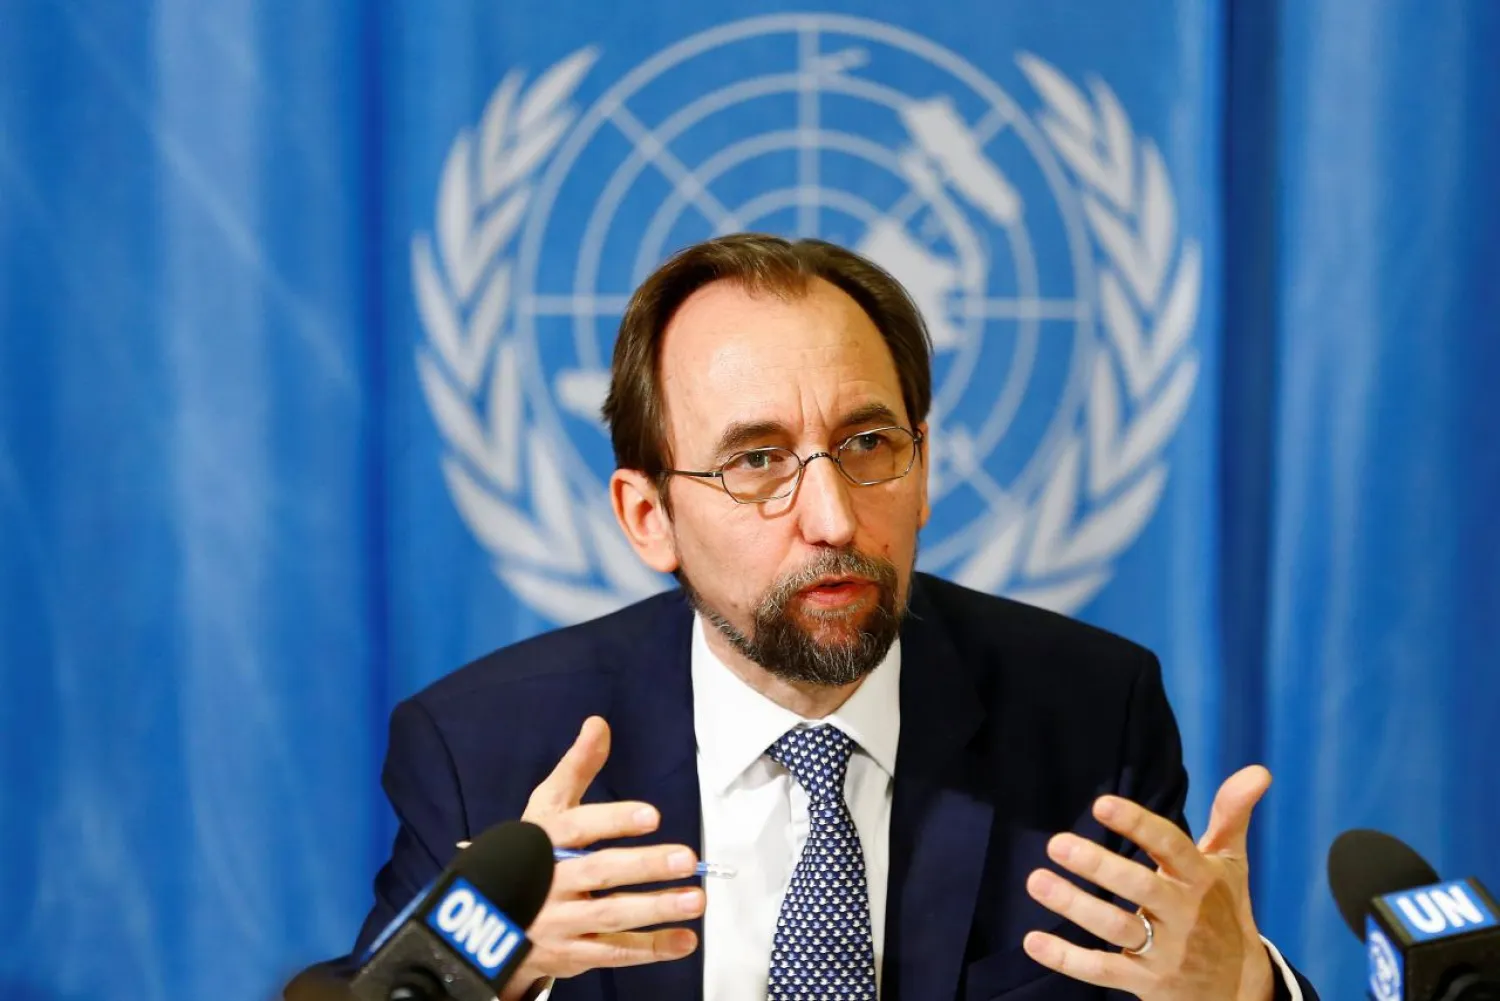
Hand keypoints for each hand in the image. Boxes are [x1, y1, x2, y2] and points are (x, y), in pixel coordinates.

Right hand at [500, 717, 703, 999]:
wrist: (486, 920)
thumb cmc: (528, 853)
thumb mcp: (545, 810)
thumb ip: (577, 769)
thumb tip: (599, 724)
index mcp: (542, 841)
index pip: (577, 827)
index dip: (613, 820)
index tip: (651, 815)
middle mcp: (548, 882)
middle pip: (598, 873)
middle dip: (643, 866)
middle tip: (686, 858)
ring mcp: (559, 921)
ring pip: (609, 916)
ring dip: (655, 909)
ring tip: (696, 899)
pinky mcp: (570, 954)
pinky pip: (613, 952)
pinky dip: (650, 948)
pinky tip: (685, 940)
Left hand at [1022, 766, 1278, 1000]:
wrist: (1240, 989)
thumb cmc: (1224, 911)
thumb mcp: (1231, 864)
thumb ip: (1232, 815)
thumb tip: (1260, 770)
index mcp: (1200, 878)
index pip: (1170, 845)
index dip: (1138, 824)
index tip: (1101, 804)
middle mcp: (1184, 914)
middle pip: (1140, 888)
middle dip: (1100, 866)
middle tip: (1057, 843)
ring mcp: (1165, 951)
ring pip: (1117, 928)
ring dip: (1075, 906)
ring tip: (1036, 881)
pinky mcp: (1146, 981)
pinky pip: (1103, 970)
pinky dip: (1068, 959)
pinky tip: (1033, 941)